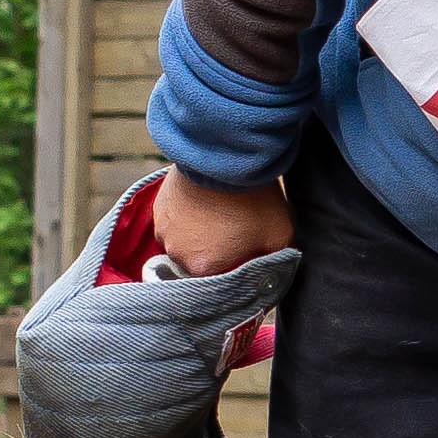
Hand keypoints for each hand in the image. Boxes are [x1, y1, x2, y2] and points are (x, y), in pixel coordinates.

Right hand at [152, 166, 294, 275]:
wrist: (225, 155)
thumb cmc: (254, 199)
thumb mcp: (279, 236)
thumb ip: (273, 263)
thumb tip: (271, 271)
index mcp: (202, 268)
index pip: (218, 281)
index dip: (234, 267)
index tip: (247, 251)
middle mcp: (176, 253)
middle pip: (198, 262)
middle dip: (215, 251)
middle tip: (234, 230)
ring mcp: (163, 229)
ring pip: (184, 241)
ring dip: (198, 233)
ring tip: (218, 214)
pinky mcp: (158, 206)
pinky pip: (174, 221)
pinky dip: (187, 215)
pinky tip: (205, 202)